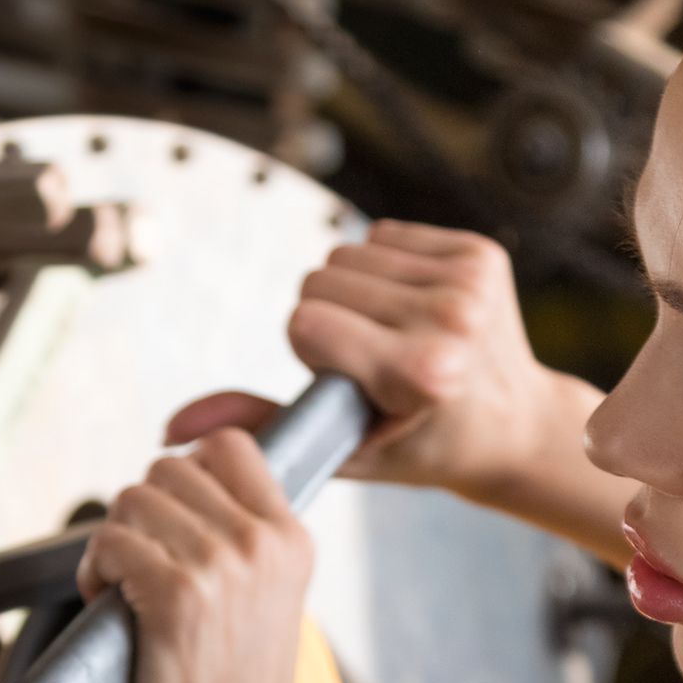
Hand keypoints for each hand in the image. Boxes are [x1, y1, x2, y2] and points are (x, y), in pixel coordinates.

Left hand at [77, 426, 314, 682]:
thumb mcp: (266, 609)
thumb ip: (241, 547)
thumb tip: (180, 490)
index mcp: (292, 542)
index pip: (231, 447)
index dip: (183, 468)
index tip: (163, 515)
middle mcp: (263, 545)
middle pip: (170, 468)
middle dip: (140, 513)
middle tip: (138, 569)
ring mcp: (222, 567)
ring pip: (132, 499)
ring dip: (112, 542)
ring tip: (122, 592)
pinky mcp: (175, 597)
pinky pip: (110, 542)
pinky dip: (95, 571)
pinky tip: (108, 606)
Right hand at [167, 222, 593, 502]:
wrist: (511, 424)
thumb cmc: (421, 443)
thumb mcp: (339, 447)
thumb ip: (256, 426)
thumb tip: (171, 427)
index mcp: (421, 374)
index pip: (305, 322)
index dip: (311, 352)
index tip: (349, 383)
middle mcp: (453, 320)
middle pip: (320, 279)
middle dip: (328, 319)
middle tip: (370, 362)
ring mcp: (471, 282)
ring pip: (349, 252)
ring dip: (354, 294)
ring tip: (390, 336)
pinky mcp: (480, 252)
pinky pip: (385, 235)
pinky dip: (385, 271)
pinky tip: (411, 310)